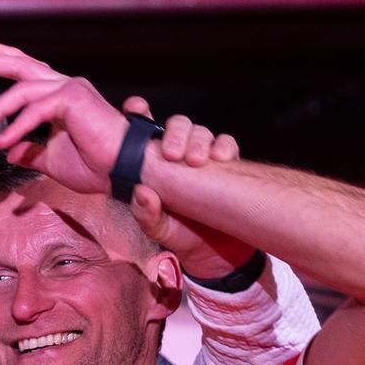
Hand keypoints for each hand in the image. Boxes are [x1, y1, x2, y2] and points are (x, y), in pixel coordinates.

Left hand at [0, 43, 126, 194]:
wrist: (125, 169)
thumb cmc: (97, 165)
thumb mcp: (53, 160)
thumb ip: (31, 152)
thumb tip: (10, 151)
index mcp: (61, 96)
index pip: (30, 72)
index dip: (9, 60)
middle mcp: (65, 85)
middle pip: (22, 67)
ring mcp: (69, 88)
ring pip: (22, 91)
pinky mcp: (72, 98)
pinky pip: (35, 110)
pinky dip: (17, 126)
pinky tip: (3, 142)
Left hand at [137, 115, 251, 276]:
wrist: (217, 255)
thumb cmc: (181, 237)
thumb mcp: (158, 230)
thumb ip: (146, 215)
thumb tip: (142, 191)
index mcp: (154, 166)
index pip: (144, 131)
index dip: (140, 114)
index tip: (136, 109)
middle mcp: (178, 157)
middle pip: (178, 126)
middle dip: (175, 133)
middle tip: (173, 154)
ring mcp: (202, 160)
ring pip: (201, 132)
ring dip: (199, 140)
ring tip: (196, 160)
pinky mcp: (226, 166)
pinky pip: (227, 145)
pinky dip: (225, 147)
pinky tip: (221, 159)